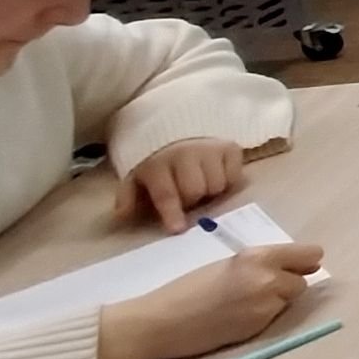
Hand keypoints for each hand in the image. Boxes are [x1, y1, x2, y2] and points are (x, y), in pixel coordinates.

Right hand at [96, 243, 323, 358]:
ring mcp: (266, 307)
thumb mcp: (228, 264)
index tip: (304, 264)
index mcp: (258, 257)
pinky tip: (239, 315)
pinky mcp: (259, 329)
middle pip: (302, 281)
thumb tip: (291, 267)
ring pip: (289, 300)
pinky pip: (274, 317)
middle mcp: (269, 280)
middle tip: (265, 286)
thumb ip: (260, 264)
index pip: (309, 255)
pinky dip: (264, 315)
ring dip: (278, 300)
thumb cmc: (188, 288)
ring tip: (247, 302)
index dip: (306, 261)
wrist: (162, 322)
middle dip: (289, 282)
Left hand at [118, 139, 245, 231]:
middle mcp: (187, 153)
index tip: (178, 229)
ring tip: (203, 186)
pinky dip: (228, 182)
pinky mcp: (231, 148)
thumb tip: (122, 215)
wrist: (178, 128)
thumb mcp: (137, 177)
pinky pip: (235, 177)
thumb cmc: (158, 162)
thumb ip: (128, 197)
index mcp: (159, 164)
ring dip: (210, 192)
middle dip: (192, 200)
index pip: (166, 192)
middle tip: (188, 198)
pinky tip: (217, 176)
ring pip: (218, 185)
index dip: (172, 212)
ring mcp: (211, 149)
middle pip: (196, 190)